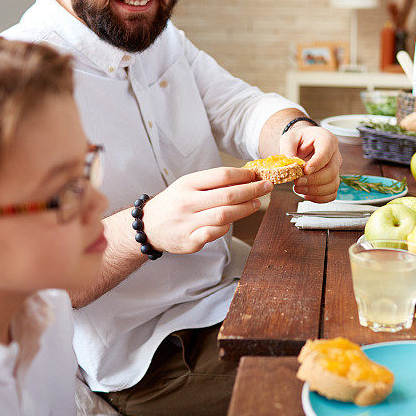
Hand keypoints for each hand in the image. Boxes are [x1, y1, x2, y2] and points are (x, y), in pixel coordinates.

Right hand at [142, 167, 272, 253]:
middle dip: (252, 190)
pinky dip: (227, 226)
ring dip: (245, 209)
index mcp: (187, 184)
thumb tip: (246, 178)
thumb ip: (212, 183)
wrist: (147, 226)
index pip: (222, 176)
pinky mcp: (190, 241)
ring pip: (225, 215)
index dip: (244, 175)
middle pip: (227, 195)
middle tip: (267, 187)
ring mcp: (188, 223)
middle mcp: (187, 202)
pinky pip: (215, 233)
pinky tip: (232, 221)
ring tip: (257, 203)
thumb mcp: (187, 186)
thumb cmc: (174, 203)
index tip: (257, 175)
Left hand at [280, 124, 341, 202]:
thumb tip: (288, 163)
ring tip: (298, 189)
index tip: (304, 170)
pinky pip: (332, 194)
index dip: (316, 163)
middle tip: (297, 182)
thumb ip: (287, 148)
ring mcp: (335, 169)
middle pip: (331, 172)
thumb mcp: (289, 138)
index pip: (326, 152)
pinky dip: (319, 198)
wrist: (303, 144)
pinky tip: (306, 194)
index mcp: (326, 139)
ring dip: (314, 191)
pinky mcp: (333, 180)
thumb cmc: (298, 139)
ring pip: (333, 185)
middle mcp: (334, 155)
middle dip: (313, 180)